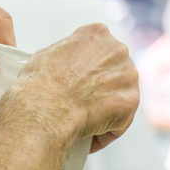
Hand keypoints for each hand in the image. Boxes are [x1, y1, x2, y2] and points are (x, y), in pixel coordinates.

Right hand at [15, 24, 139, 152]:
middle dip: (103, 86)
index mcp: (97, 34)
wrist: (44, 108)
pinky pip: (120, 120)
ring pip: (120, 95)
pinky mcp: (130, 102)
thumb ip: (65, 55)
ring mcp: (128, 76)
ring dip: (107, 109)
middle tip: (84, 101)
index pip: (101, 49)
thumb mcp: (46, 54)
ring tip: (86, 122)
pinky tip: (90, 135)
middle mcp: (117, 50)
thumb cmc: (40, 83)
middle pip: (115, 70)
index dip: (90, 67)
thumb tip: (63, 64)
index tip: (81, 80)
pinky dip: (107, 130)